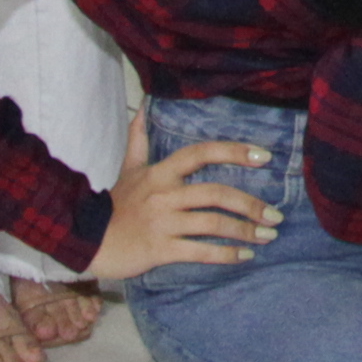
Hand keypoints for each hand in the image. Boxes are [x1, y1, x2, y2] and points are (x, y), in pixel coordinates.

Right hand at [89, 99, 280, 277]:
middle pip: (216, 193)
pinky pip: (200, 252)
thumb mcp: (127, 169)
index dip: (233, 152)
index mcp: (159, 173)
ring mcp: (163, 223)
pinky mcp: (160, 249)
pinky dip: (226, 255)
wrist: (86, 239)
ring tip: (267, 236)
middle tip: (275, 215)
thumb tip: (144, 106)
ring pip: (213, 224)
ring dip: (245, 231)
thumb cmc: (113, 205)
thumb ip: (139, 139)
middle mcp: (164, 195)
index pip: (201, 153)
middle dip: (251, 204)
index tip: (264, 156)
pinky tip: (244, 256)